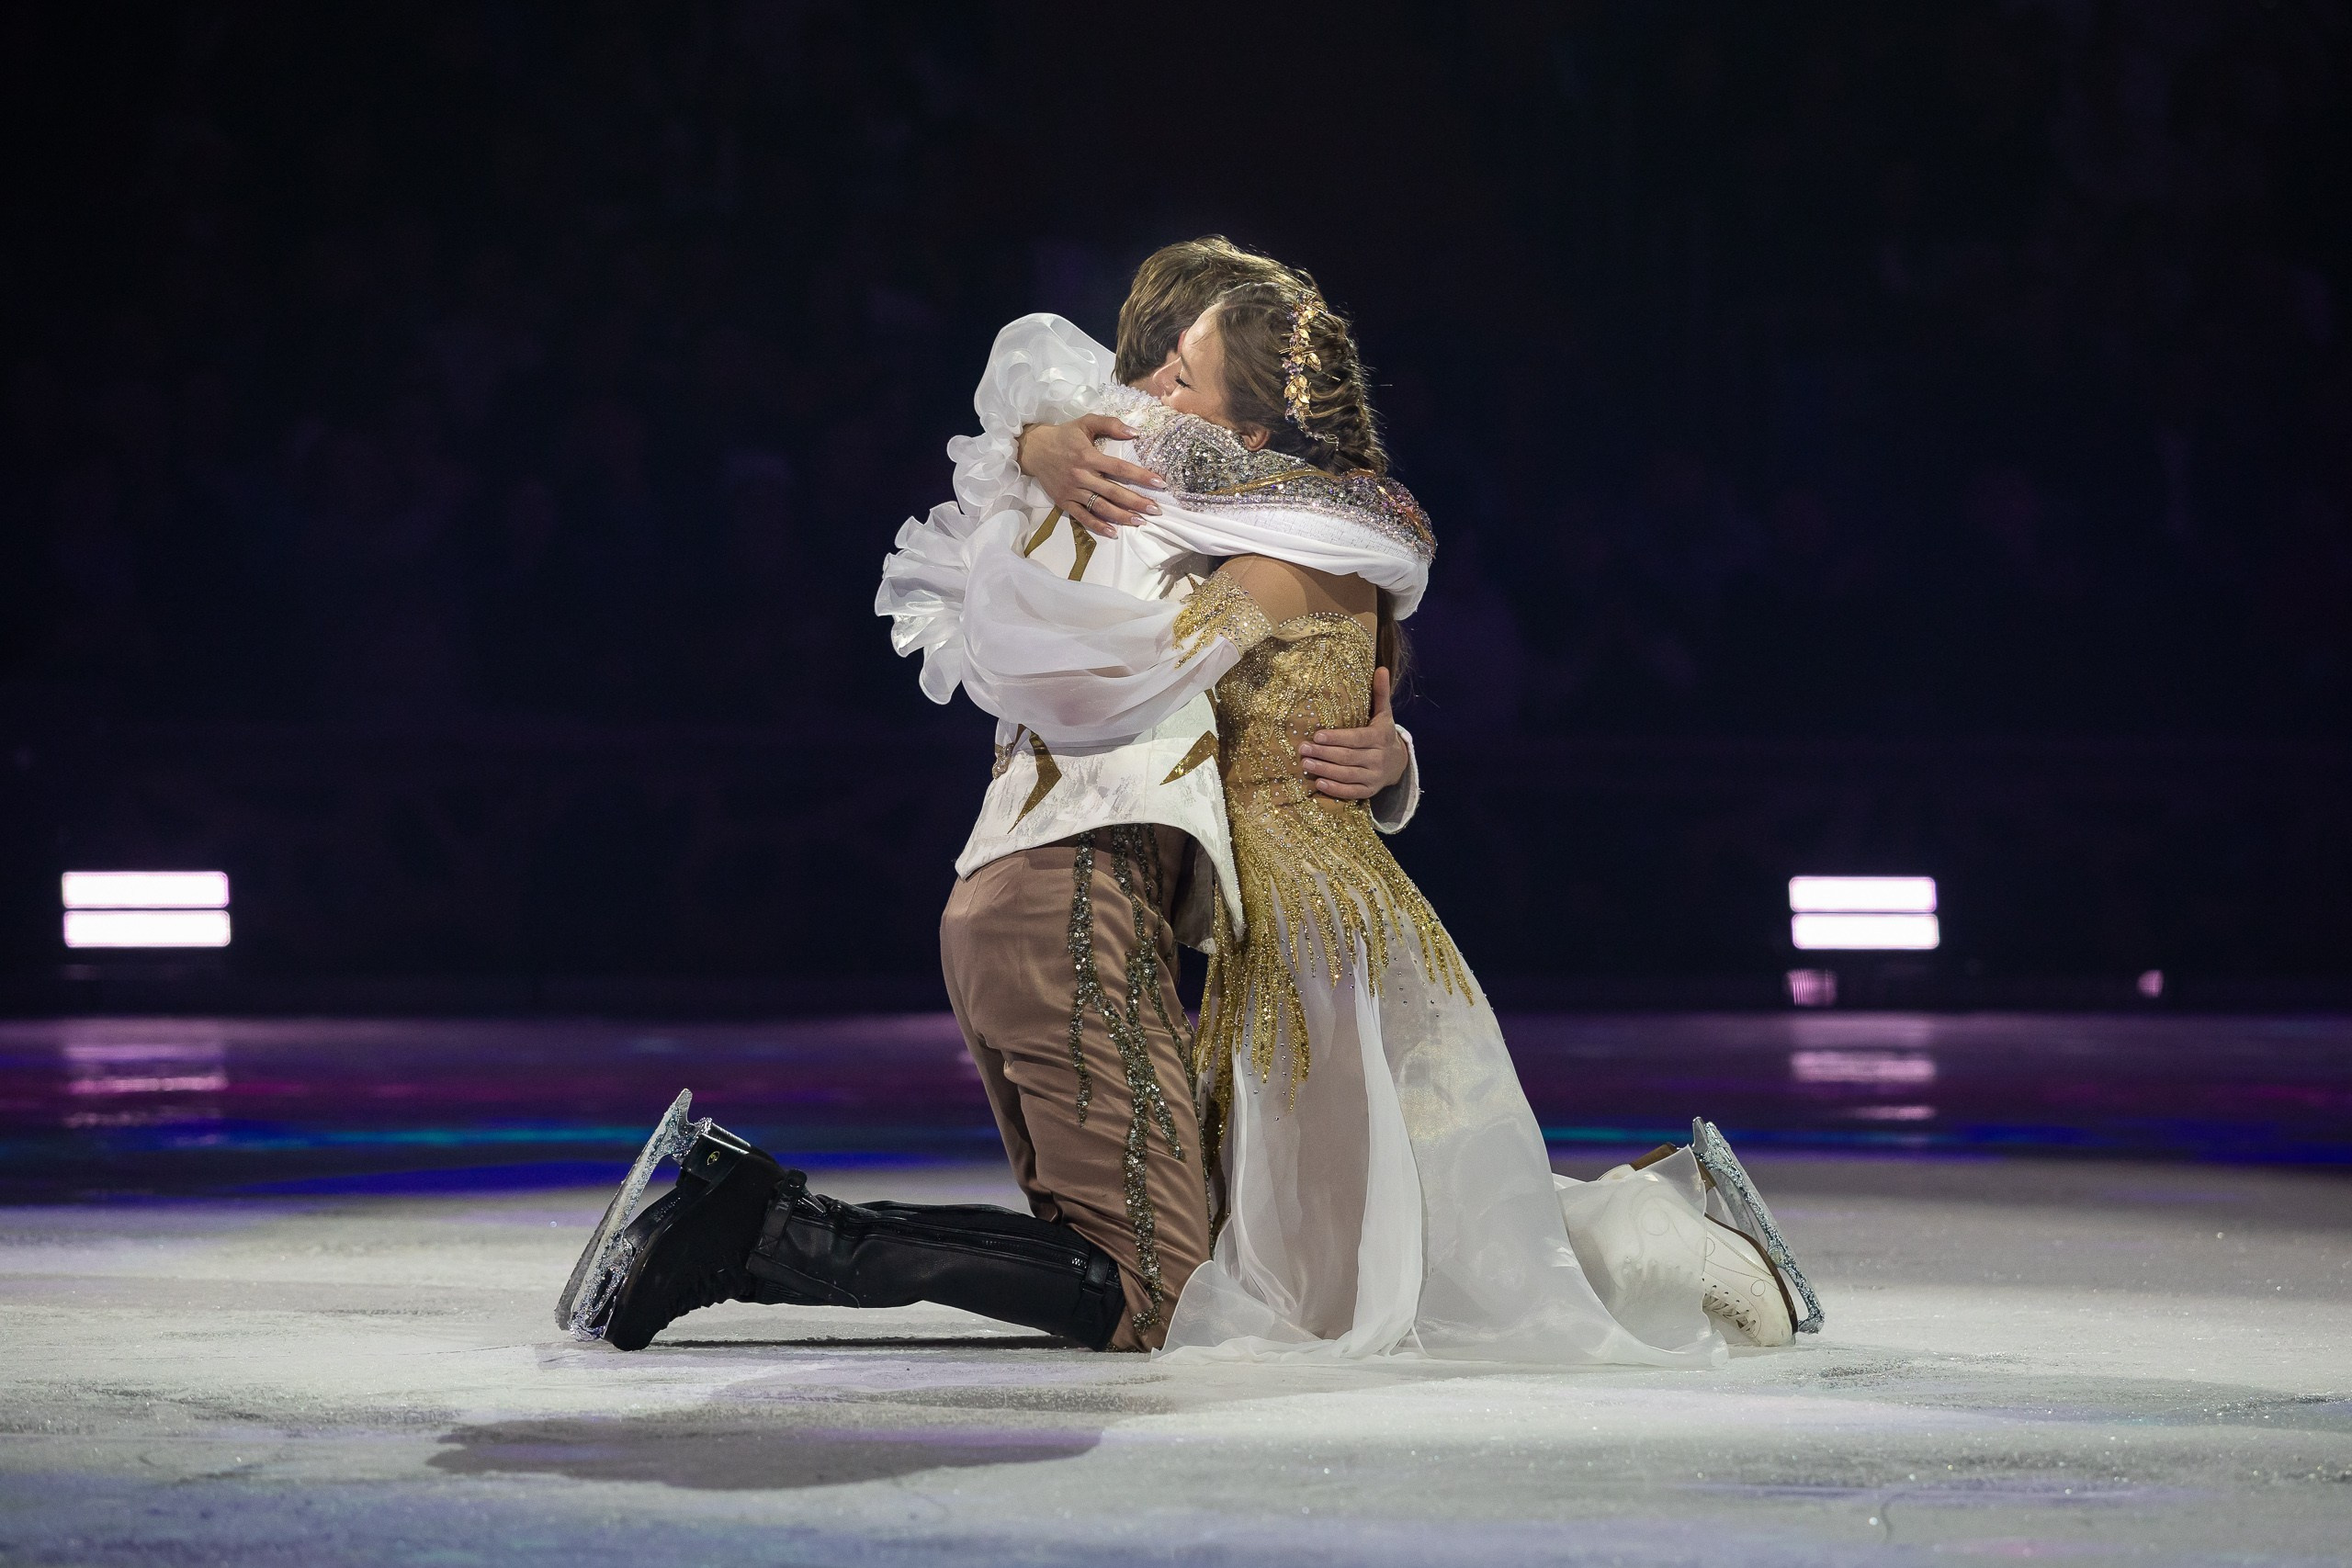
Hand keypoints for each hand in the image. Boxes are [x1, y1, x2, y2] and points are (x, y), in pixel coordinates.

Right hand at [1017, 414, 1163, 536]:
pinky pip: (1083, 516)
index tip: (1159, 483)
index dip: (1140, 476)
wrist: (1033, 449)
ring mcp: (1072, 491)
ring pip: (1101, 507)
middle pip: (1114, 492)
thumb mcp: (1085, 422)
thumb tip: (1135, 432)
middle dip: (1137, 501)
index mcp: (1088, 456)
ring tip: (1140, 522)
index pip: (1119, 468)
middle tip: (1156, 510)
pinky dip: (1098, 526)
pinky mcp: (1064, 501)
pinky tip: (1113, 532)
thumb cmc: (1063, 435)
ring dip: (1122, 516)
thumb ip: (1110, 424)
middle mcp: (1081, 475)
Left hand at [1300, 667, 1407, 799]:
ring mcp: (1375, 777)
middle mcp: (1379, 758)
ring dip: (1325, 770)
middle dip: (1324, 753)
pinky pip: (1352, 792)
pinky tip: (1319, 783)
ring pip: (1347, 774)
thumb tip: (1382, 668)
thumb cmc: (1383, 733)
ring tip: (1306, 764)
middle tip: (1303, 749)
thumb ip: (1380, 693)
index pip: (1356, 738)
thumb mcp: (1384, 713)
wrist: (1399, 762)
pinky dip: (1336, 789)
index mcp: (1380, 737)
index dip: (1337, 738)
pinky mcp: (1370, 791)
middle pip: (1348, 757)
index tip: (1317, 735)